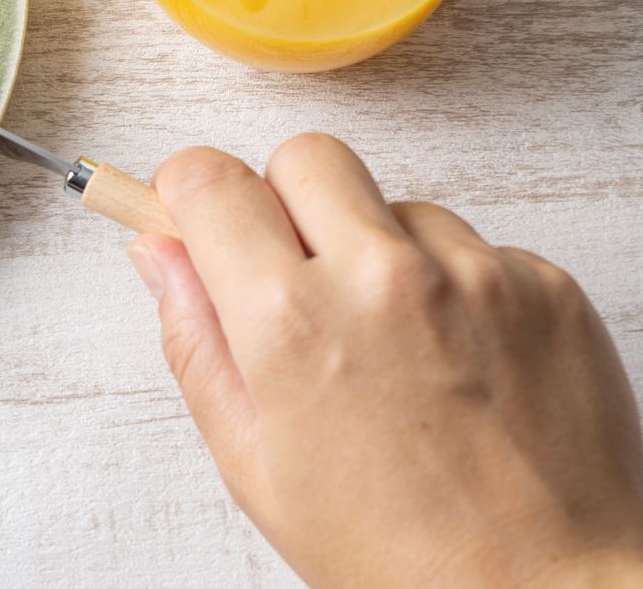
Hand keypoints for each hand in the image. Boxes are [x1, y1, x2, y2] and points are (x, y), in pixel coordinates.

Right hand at [132, 134, 642, 588]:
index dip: (188, 191)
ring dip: (378, 251)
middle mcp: (382, 277)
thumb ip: (195, 341)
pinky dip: (457, 288)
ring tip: (393, 350)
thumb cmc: (399, 555)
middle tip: (294, 278)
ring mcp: (476, 275)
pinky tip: (458, 366)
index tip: (194, 214)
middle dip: (283, 202)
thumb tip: (161, 253)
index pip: (210, 180)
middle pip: (304, 158)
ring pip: (395, 205)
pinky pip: (476, 247)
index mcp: (291, 321)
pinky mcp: (546, 287)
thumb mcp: (254, 462)